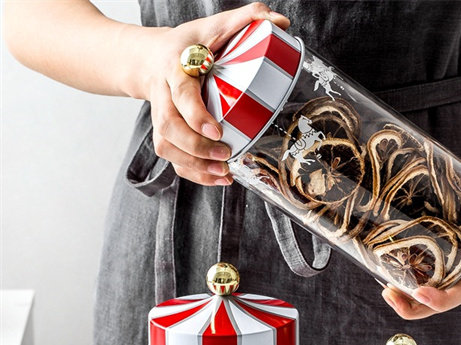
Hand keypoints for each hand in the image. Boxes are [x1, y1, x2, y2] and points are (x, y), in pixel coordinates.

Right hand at [143, 3, 289, 185]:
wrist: (151, 58)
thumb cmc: (187, 44)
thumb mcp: (213, 26)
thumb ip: (244, 20)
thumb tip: (280, 21)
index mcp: (175, 68)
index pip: (180, 95)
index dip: (196, 116)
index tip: (217, 132)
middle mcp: (163, 95)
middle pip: (168, 128)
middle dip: (195, 148)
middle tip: (225, 155)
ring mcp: (162, 117)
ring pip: (167, 148)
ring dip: (194, 166)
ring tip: (223, 173)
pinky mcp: (166, 134)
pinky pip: (173, 159)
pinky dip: (194, 174)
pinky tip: (217, 178)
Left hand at [381, 151, 460, 318]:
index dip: (444, 298)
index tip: (421, 294)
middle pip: (444, 296)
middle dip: (417, 306)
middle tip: (390, 297)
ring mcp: (458, 252)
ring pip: (433, 284)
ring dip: (409, 294)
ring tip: (386, 291)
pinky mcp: (447, 240)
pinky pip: (428, 263)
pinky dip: (410, 270)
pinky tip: (390, 266)